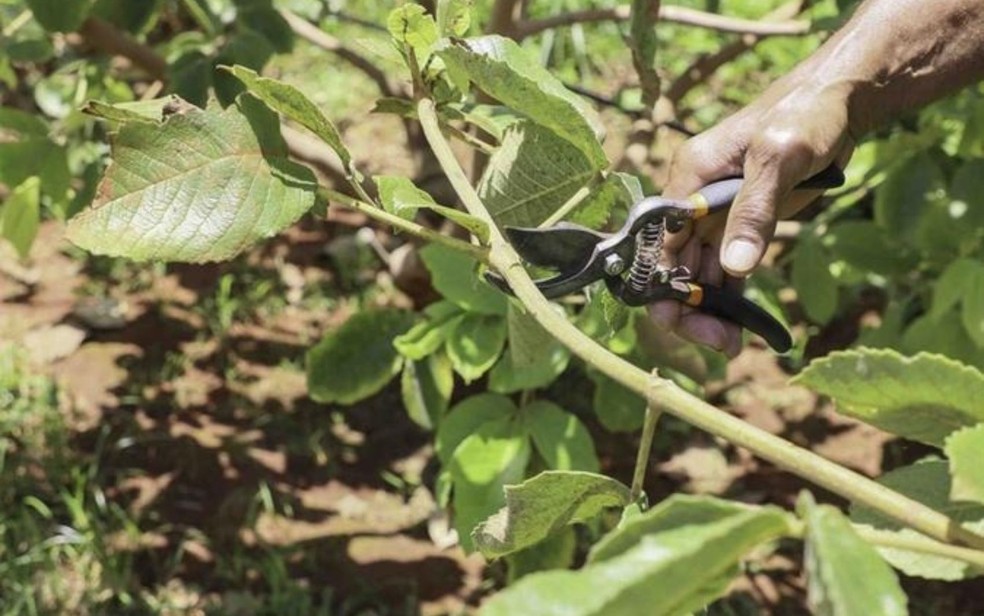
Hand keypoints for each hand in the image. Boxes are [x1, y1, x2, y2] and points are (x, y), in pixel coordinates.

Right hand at [650, 79, 854, 355]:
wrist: (837, 102)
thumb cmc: (804, 116)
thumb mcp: (778, 157)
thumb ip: (754, 211)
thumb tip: (734, 268)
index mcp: (687, 181)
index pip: (659, 245)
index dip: (666, 286)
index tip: (693, 318)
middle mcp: (691, 202)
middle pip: (672, 268)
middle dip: (688, 308)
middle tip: (720, 342)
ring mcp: (714, 217)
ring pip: (696, 276)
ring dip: (710, 312)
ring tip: (732, 345)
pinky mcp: (741, 227)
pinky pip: (724, 272)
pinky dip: (729, 301)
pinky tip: (741, 329)